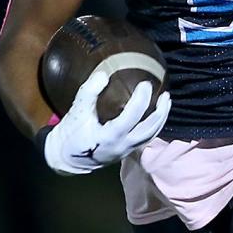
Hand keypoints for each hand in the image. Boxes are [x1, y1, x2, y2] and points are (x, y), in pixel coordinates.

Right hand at [41, 71, 170, 174]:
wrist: (66, 158)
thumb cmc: (71, 134)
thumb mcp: (76, 112)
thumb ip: (88, 93)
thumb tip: (104, 75)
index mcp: (109, 137)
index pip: (131, 117)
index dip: (141, 100)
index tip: (145, 84)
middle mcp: (122, 146)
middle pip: (149, 130)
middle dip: (160, 112)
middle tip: (165, 94)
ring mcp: (126, 150)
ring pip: (150, 136)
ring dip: (161, 119)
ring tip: (166, 102)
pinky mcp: (127, 151)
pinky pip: (145, 138)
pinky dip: (154, 125)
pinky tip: (156, 113)